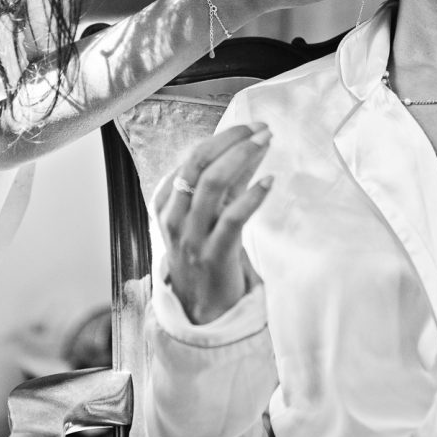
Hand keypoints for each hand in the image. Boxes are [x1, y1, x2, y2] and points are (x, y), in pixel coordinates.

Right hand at [154, 124, 272, 324]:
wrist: (202, 309)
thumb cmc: (207, 253)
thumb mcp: (211, 214)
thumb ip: (230, 181)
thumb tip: (253, 145)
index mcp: (167, 203)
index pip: (193, 158)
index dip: (223, 138)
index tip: (250, 126)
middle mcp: (175, 217)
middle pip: (199, 164)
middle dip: (231, 140)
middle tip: (260, 128)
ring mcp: (192, 237)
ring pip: (213, 185)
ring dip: (243, 157)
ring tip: (266, 142)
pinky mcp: (213, 256)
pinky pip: (232, 218)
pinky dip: (252, 196)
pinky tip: (270, 181)